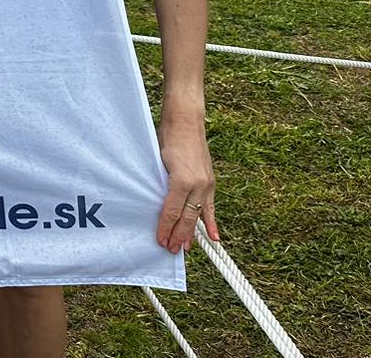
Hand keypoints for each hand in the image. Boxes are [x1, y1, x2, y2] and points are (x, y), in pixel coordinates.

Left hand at [155, 115, 217, 252]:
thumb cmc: (167, 138)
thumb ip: (160, 184)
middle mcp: (198, 184)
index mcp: (181, 180)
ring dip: (192, 232)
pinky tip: (214, 238)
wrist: (186, 121)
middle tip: (170, 249)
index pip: (171, 210)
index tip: (160, 240)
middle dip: (178, 235)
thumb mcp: (158, 162)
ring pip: (199, 215)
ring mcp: (207, 183)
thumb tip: (157, 205)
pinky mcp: (211, 181)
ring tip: (185, 247)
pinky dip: (212, 223)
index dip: (165, 227)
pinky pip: (211, 206)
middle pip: (186, 217)